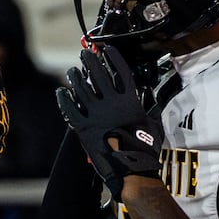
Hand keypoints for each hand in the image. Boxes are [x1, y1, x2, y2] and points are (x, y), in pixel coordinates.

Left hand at [56, 45, 162, 199]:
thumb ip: (151, 110)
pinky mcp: (83, 127)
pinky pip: (70, 108)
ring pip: (82, 88)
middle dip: (90, 61)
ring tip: (73, 71)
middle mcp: (111, 104)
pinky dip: (64, 98)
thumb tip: (156, 104)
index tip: (107, 50)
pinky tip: (62, 91)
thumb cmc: (144, 150)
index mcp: (130, 102)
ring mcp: (96, 115)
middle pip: (99, 74)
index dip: (114, 58)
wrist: (130, 169)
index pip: (121, 72)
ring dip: (76, 77)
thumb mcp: (154, 126)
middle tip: (85, 53)